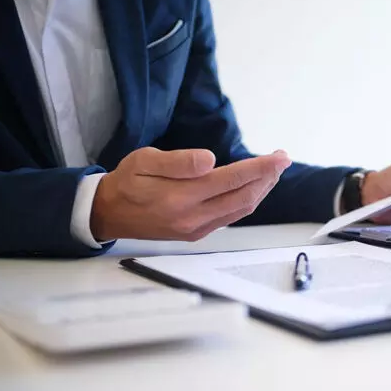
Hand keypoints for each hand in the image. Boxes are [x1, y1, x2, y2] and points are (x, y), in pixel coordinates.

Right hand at [91, 147, 291, 240]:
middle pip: (243, 198)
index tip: (279, 156)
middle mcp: (192, 218)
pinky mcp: (197, 234)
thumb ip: (178, 162)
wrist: (108, 214)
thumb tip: (210, 160)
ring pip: (241, 210)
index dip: (259, 168)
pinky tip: (253, 187)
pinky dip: (247, 201)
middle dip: (267, 178)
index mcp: (179, 197)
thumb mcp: (143, 161)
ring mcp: (196, 229)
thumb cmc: (126, 182)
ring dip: (261, 190)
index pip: (231, 180)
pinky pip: (231, 217)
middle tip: (282, 159)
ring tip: (272, 171)